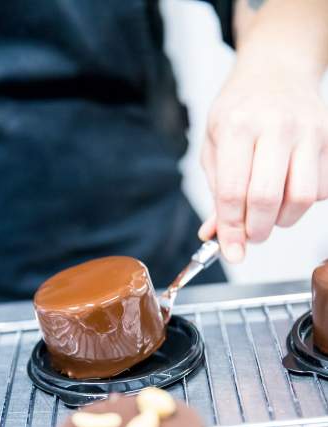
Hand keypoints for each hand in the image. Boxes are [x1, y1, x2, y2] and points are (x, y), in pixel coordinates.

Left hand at [198, 65, 327, 262]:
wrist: (277, 70)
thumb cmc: (241, 109)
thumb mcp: (215, 144)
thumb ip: (216, 191)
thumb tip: (214, 235)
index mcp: (237, 126)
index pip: (232, 193)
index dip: (230, 230)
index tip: (231, 251)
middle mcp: (275, 126)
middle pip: (267, 199)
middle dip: (256, 230)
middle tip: (251, 234)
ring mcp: (308, 130)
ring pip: (301, 198)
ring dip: (283, 220)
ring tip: (270, 213)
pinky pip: (322, 189)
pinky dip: (304, 202)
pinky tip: (289, 190)